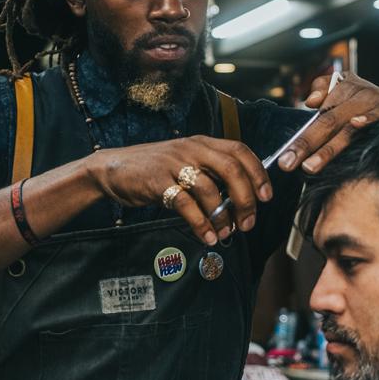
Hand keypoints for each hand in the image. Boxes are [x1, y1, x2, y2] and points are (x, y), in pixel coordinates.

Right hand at [87, 135, 272, 244]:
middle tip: (248, 222)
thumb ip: (210, 173)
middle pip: (231, 169)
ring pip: (209, 189)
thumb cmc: (154, 169)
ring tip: (225, 234)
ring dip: (222, 216)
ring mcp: (173, 164)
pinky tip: (207, 237)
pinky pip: (186, 204)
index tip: (266, 196)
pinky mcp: (157, 182)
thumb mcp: (185, 162)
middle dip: (246, 198)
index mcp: (202, 143)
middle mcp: (191, 149)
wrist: (112, 168)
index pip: (240, 151)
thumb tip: (242, 199)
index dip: (258, 173)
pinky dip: (201, 224)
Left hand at [276, 70, 378, 174]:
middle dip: (306, 145)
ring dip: (329, 148)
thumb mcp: (348, 92)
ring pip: (348, 126)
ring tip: (310, 167)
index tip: (284, 158)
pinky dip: (368, 120)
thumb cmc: (371, 104)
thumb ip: (325, 90)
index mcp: (343, 88)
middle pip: (327, 121)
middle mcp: (359, 92)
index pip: (317, 116)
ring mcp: (376, 102)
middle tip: (288, 164)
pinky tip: (357, 126)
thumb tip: (310, 101)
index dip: (300, 138)